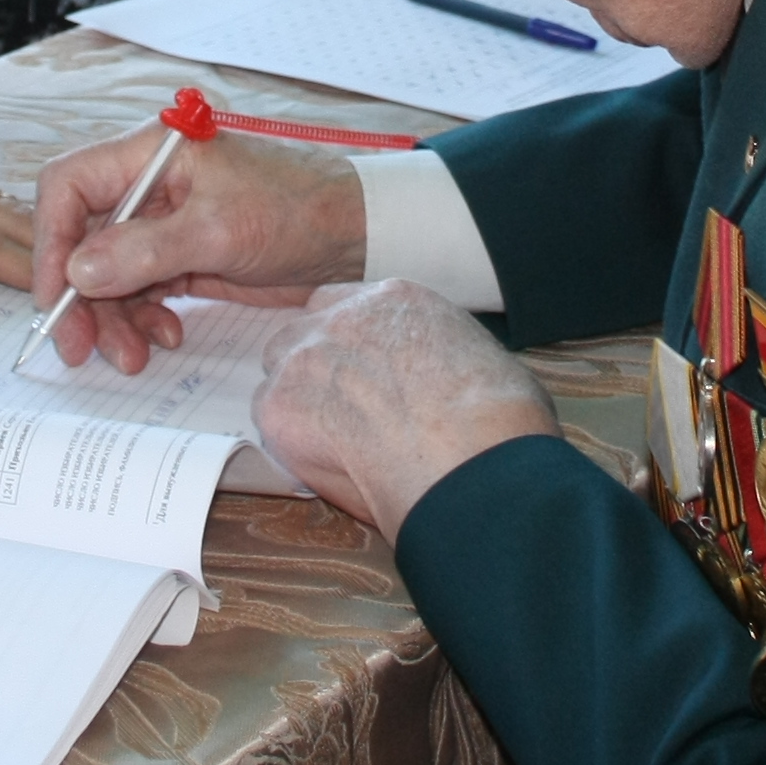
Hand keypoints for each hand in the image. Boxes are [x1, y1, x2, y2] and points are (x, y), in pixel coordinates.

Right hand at [27, 124, 367, 375]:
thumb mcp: (219, 230)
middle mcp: (147, 185)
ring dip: (112, 319)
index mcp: (148, 154)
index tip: (56, 296)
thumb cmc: (296, 209)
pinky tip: (164, 337)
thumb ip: (146, 251)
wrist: (353, 235)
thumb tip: (79, 272)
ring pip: (107, 274)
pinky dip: (141, 319)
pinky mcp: (181, 257)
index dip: (51, 241)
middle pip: (82, 239)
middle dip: (79, 296)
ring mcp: (162, 224)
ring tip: (132, 356)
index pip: (69, 187)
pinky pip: (139, 292)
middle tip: (80, 348)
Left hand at [252, 282, 556, 531]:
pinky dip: (290, 444)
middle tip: (344, 412)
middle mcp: (342, 316)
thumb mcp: (479, 359)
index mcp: (395, 299)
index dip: (348, 344)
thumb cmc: (496, 421)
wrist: (471, 462)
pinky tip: (329, 465)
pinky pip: (269, 422)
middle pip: (303, 332)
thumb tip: (441, 377)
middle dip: (315, 368)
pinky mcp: (281, 407)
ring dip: (298, 402)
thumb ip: (437, 354)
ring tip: (338, 444)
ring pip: (279, 373)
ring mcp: (305, 358)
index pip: (345, 306)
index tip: (361, 373)